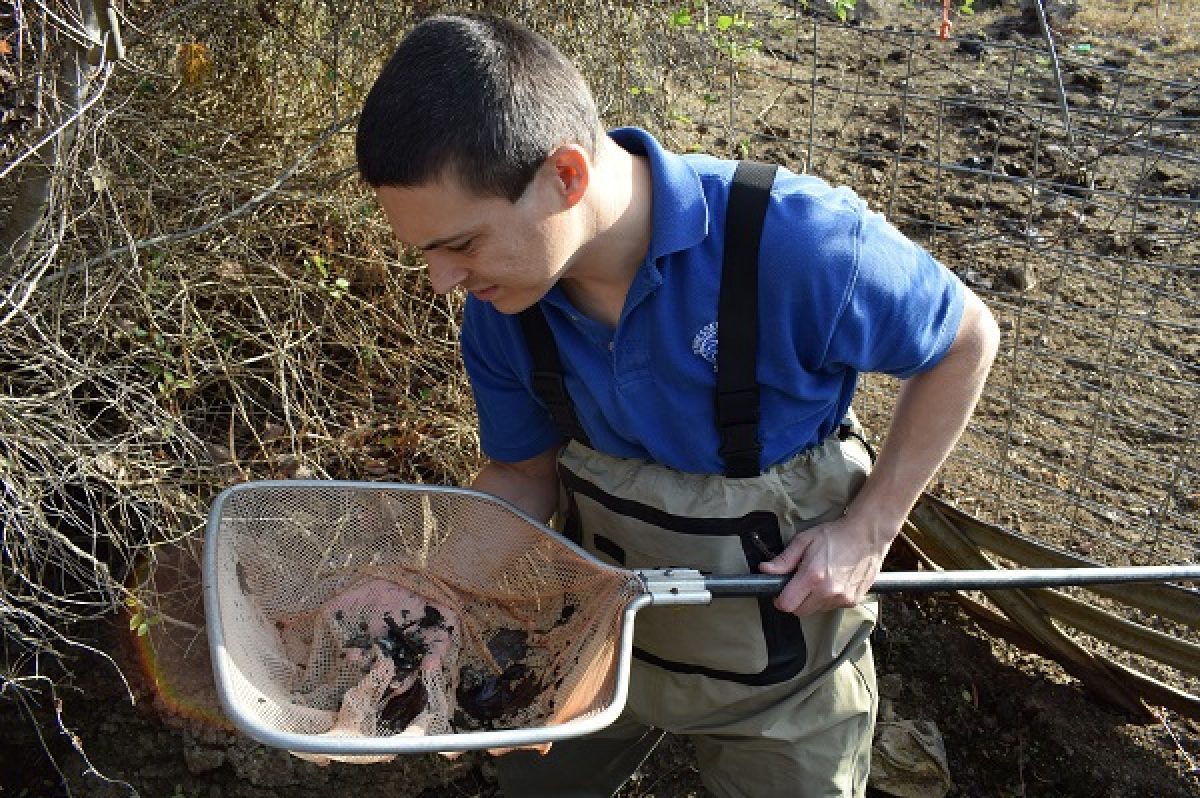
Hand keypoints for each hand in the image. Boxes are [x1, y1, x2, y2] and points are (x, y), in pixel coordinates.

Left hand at [758, 512, 895, 616]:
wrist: (867, 535)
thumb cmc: (836, 535)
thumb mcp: (805, 540)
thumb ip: (784, 559)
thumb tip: (765, 570)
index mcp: (812, 576)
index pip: (787, 604)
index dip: (780, 599)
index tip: (781, 591)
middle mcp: (828, 592)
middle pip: (800, 612)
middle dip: (795, 601)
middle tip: (798, 584)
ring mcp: (842, 598)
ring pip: (816, 610)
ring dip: (812, 600)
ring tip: (819, 579)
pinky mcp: (853, 600)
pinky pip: (832, 607)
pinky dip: (828, 599)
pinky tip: (832, 582)